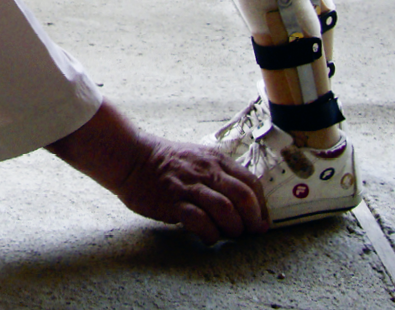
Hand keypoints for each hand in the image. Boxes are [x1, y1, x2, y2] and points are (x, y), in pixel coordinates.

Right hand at [112, 133, 269, 244]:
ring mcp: (189, 186)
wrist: (131, 158)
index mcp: (216, 160)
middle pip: (244, 197)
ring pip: (226, 210)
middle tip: (248, 233)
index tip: (260, 222)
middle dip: (252, 221)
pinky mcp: (173, 201)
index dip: (262, 207)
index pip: (252, 183)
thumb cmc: (166, 163)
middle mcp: (206, 171)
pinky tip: (207, 237)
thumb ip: (220, 175)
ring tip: (227, 234)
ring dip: (233, 229)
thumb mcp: (198, 159)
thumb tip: (245, 202)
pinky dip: (210, 234)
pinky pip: (200, 221)